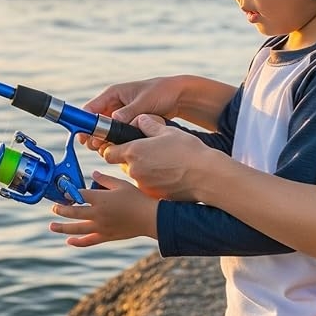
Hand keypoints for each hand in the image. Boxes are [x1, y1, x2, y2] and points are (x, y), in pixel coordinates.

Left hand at [48, 171, 157, 246]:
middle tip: (54, 208)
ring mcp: (101, 227)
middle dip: (61, 210)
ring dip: (63, 228)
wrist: (149, 218)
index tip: (63, 191)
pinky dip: (78, 242)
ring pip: (77, 229)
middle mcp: (98, 214)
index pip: (80, 195)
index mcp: (101, 199)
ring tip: (52, 226)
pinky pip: (89, 241)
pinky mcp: (106, 236)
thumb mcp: (121, 184)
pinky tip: (69, 241)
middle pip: (74, 212)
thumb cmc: (137, 198)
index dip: (70, 192)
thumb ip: (105, 179)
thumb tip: (93, 174)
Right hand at [80, 76, 184, 150]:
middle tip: (96, 147)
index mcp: (113, 94)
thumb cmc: (160, 92)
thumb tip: (114, 120)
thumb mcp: (144, 101)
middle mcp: (113, 104)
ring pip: (104, 131)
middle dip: (93, 135)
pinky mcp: (127, 124)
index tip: (84, 136)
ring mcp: (119, 115)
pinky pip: (116, 134)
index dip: (84, 123)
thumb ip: (129, 111)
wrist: (177, 96)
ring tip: (107, 151)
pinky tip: (117, 150)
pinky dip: (114, 142)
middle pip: (94, 122)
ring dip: (103, 140)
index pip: (91, 108)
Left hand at [99, 114, 213, 201]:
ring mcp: (144, 185)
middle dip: (129, 158)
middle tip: (146, 152)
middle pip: (121, 165)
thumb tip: (140, 120)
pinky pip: (146, 186)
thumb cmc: (188, 151)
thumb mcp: (167, 131)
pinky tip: (167, 174)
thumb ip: (149, 125)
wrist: (207, 176)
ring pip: (134, 176)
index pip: (108, 152)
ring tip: (160, 163)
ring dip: (141, 169)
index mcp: (134, 152)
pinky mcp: (154, 196)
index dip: (112, 148)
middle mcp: (134, 171)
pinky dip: (152, 181)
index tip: (121, 145)